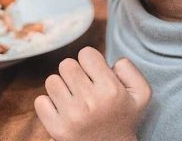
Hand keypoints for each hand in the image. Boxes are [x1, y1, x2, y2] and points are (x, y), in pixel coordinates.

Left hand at [34, 47, 150, 140]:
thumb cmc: (123, 118)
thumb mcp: (140, 95)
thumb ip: (129, 69)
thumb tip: (110, 61)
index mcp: (111, 90)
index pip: (86, 53)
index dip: (90, 62)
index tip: (95, 75)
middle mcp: (90, 102)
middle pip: (66, 64)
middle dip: (74, 73)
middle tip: (83, 87)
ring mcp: (72, 116)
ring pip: (52, 81)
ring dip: (61, 87)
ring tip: (74, 99)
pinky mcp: (57, 128)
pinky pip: (40, 101)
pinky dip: (49, 104)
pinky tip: (63, 110)